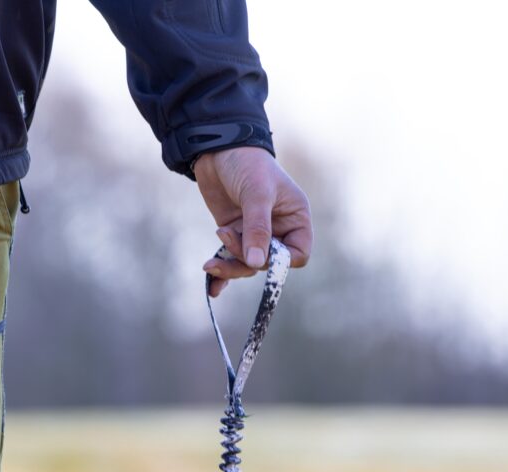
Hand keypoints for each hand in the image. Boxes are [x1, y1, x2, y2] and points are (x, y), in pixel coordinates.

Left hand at [194, 146, 312, 296]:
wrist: (216, 147)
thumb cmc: (247, 163)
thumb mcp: (256, 194)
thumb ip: (257, 228)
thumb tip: (255, 262)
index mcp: (295, 218)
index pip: (298, 255)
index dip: (280, 261)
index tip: (260, 255)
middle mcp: (279, 229)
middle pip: (268, 262)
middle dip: (245, 259)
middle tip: (224, 239)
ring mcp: (255, 233)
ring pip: (247, 265)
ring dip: (229, 266)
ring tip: (209, 264)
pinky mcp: (234, 234)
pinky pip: (231, 260)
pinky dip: (221, 274)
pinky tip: (211, 288)